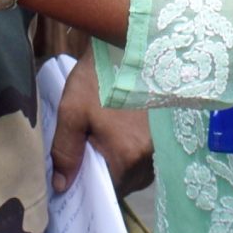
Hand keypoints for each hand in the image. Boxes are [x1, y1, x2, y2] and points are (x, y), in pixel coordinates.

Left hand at [52, 50, 151, 194]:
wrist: (133, 42)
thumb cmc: (101, 74)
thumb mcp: (73, 110)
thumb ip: (65, 150)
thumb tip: (62, 185)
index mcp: (126, 155)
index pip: (108, 191)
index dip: (91, 185)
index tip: (78, 175)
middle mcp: (150, 156)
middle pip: (126, 183)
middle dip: (107, 173)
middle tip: (90, 150)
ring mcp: (163, 145)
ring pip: (139, 171)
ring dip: (123, 163)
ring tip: (106, 138)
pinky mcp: (169, 133)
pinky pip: (149, 156)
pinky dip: (136, 151)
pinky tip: (124, 131)